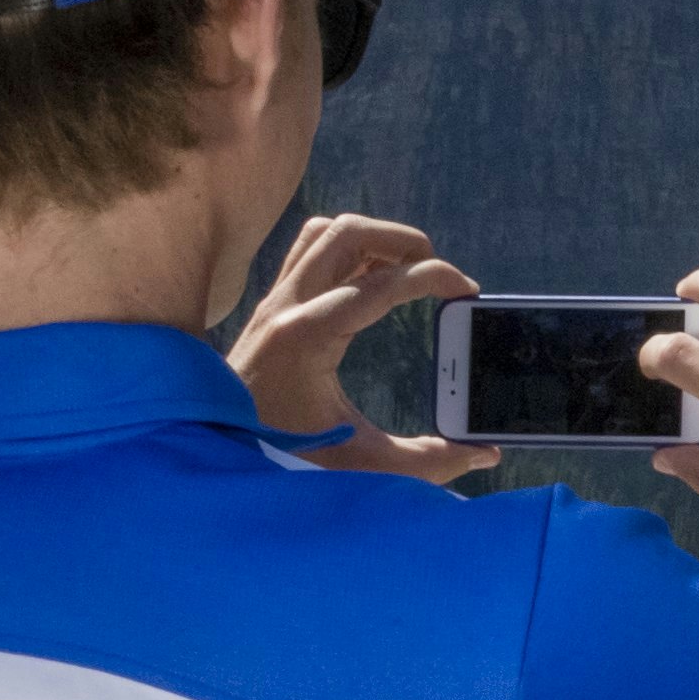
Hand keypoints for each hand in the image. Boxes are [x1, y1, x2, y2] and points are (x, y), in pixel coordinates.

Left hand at [231, 215, 491, 482]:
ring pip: (324, 233)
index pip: (379, 284)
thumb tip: (485, 455)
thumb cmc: (281, 460)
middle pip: (347, 234)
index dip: (432, 277)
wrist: (213, 455)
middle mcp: (285, 307)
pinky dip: (346, 249)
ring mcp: (274, 301)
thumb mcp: (362, 467)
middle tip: (436, 273)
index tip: (467, 291)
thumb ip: (428, 461)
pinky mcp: (271, 306)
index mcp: (306, 338)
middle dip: (403, 241)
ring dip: (372, 239)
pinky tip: (371, 280)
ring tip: (406, 270)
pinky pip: (309, 250)